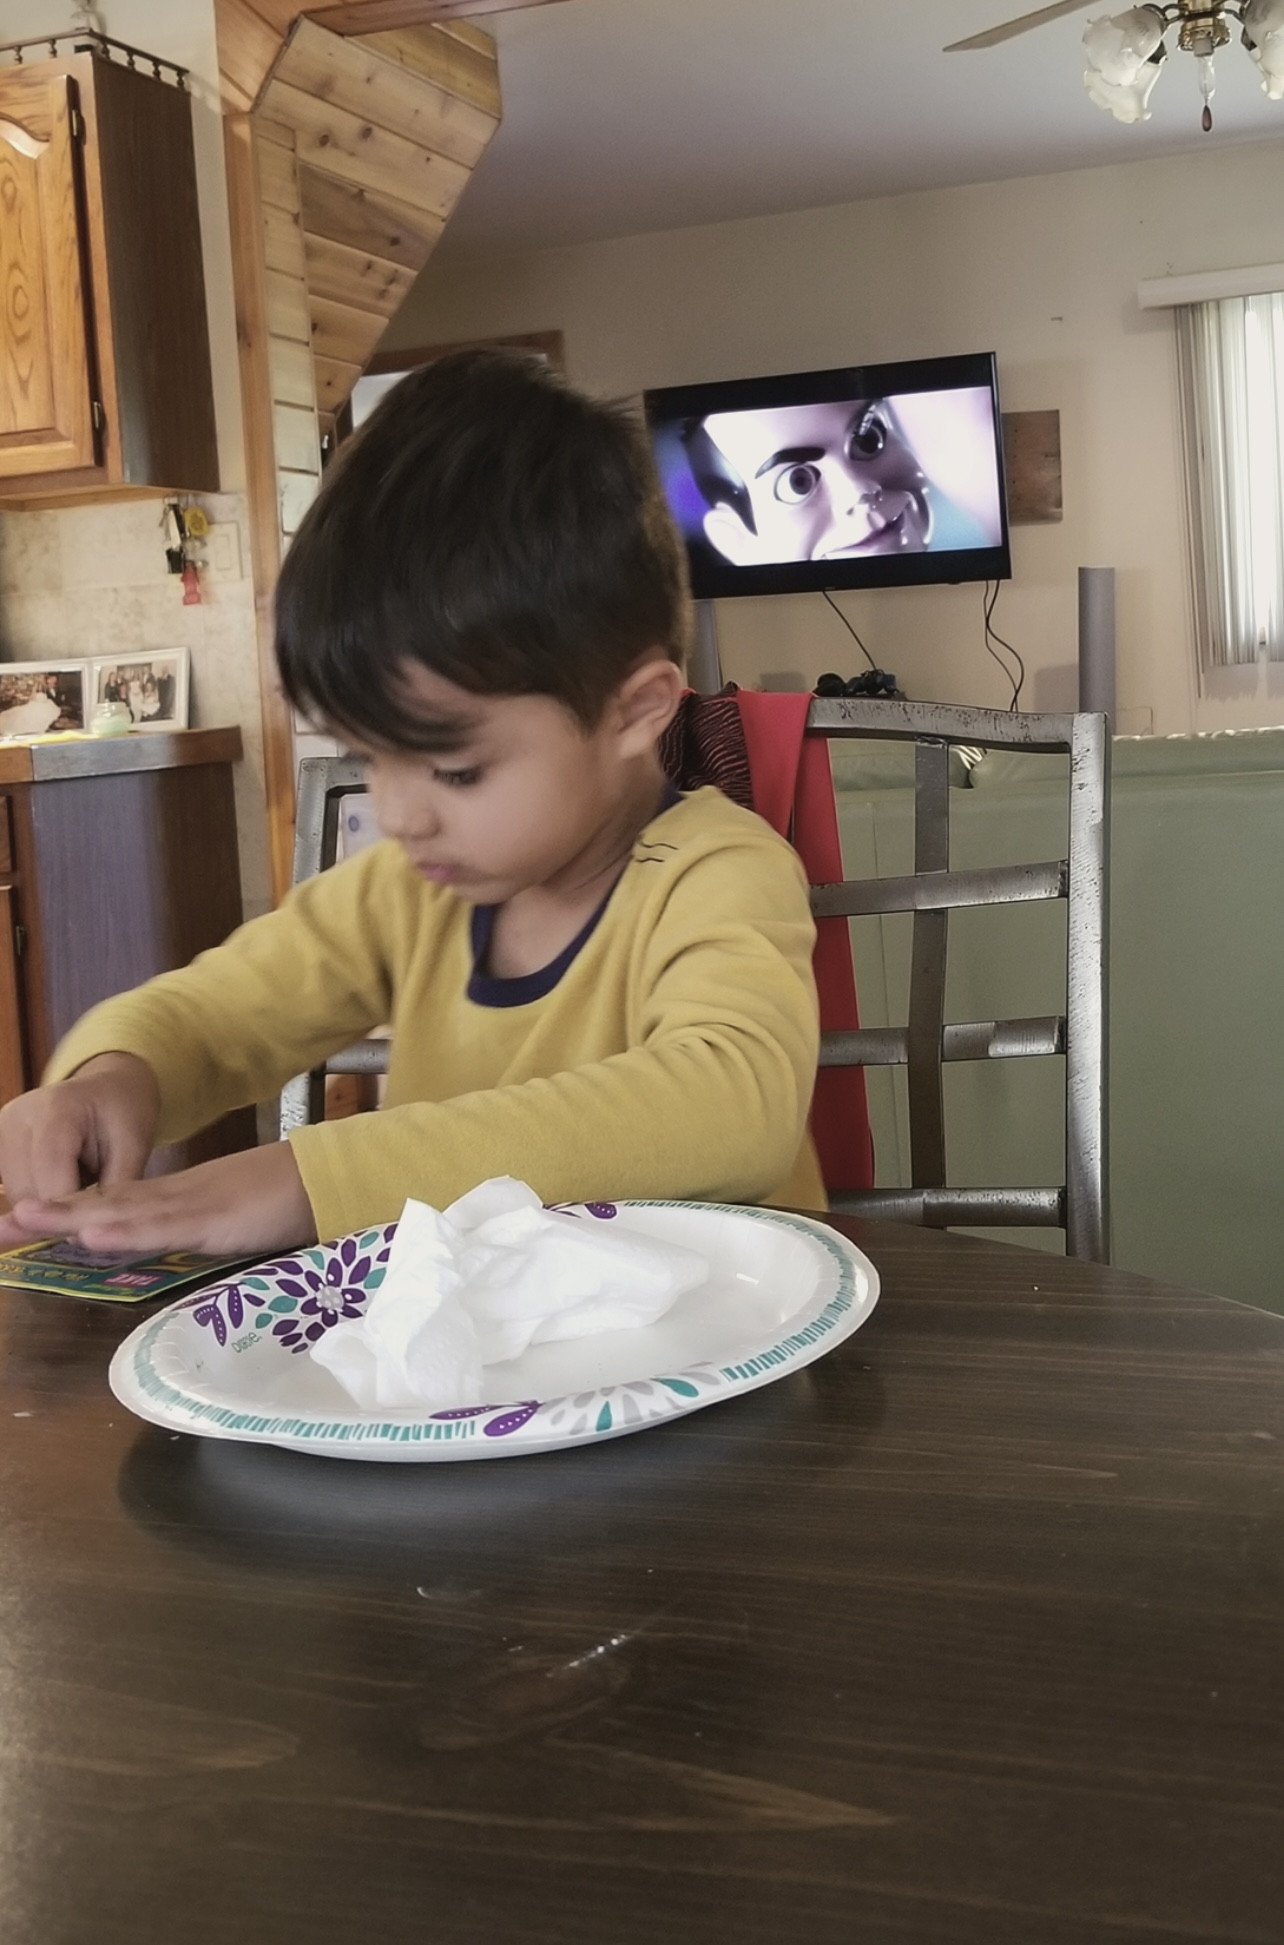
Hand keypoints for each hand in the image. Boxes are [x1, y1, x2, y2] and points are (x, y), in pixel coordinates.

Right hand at [0, 1053, 158, 1246]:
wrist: (106, 1087)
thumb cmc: (123, 1113)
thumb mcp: (133, 1145)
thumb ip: (112, 1188)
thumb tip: (85, 1234)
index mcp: (56, 1110)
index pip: (50, 1175)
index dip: (70, 1212)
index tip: (92, 1233)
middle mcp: (17, 1118)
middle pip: (27, 1189)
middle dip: (58, 1215)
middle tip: (89, 1225)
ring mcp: (0, 1130)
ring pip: (16, 1194)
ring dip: (46, 1209)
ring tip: (78, 1198)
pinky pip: (11, 1187)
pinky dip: (36, 1199)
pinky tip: (60, 1194)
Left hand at [2, 1141, 317, 1259]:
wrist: (323, 1177)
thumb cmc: (281, 1202)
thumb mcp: (225, 1222)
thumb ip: (194, 1234)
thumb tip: (166, 1252)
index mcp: (173, 1200)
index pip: (107, 1206)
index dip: (62, 1212)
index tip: (20, 1220)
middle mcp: (170, 1197)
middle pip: (99, 1204)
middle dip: (47, 1215)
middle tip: (1, 1222)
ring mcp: (188, 1205)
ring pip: (118, 1212)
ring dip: (67, 1216)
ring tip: (22, 1216)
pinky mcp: (210, 1218)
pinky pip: (160, 1226)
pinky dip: (123, 1230)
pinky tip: (90, 1232)